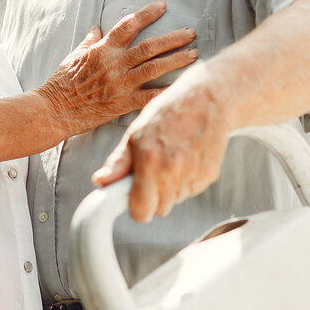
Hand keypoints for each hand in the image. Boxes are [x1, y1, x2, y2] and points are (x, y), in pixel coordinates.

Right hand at [36, 1, 196, 134]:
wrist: (54, 109)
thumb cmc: (62, 83)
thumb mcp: (73, 56)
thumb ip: (89, 41)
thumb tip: (96, 28)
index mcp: (103, 49)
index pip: (128, 26)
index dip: (146, 14)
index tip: (162, 6)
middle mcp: (114, 63)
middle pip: (149, 46)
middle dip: (173, 38)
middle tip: (191, 33)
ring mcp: (120, 83)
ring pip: (154, 67)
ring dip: (176, 60)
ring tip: (194, 54)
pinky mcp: (122, 103)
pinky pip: (149, 96)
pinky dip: (167, 92)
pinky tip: (182, 88)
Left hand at [91, 70, 230, 222]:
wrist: (208, 98)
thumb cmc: (168, 112)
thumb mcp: (135, 133)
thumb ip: (118, 162)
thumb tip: (100, 182)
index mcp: (149, 161)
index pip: (141, 211)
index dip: (136, 208)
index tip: (134, 198)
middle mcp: (172, 171)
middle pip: (159, 210)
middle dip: (152, 197)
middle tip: (151, 172)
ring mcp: (193, 175)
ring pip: (175, 201)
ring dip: (169, 189)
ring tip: (169, 160)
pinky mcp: (209, 175)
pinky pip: (191, 191)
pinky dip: (185, 181)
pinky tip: (184, 158)